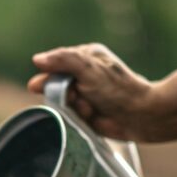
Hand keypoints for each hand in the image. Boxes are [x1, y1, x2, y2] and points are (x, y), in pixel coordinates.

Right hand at [28, 43, 155, 141]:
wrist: (139, 115)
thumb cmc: (117, 89)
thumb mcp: (88, 68)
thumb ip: (62, 61)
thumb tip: (37, 59)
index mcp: (86, 57)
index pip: (55, 65)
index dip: (47, 77)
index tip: (39, 87)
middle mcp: (85, 74)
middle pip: (57, 86)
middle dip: (64, 96)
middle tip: (77, 97)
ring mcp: (86, 95)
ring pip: (63, 104)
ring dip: (74, 108)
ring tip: (91, 109)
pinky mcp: (88, 114)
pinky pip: (72, 118)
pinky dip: (79, 119)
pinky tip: (93, 117)